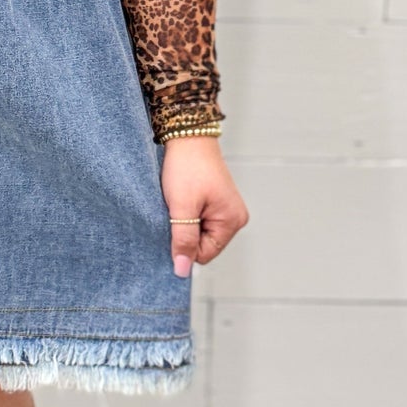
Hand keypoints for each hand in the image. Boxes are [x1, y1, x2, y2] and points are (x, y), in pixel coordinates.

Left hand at [161, 137, 247, 276]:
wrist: (187, 135)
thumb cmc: (187, 167)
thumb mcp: (181, 206)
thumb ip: (183, 240)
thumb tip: (182, 271)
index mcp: (232, 221)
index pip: (204, 255)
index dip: (184, 246)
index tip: (171, 225)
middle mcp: (235, 217)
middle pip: (203, 245)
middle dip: (185, 233)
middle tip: (175, 210)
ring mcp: (227, 209)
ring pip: (199, 232)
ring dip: (185, 222)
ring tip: (179, 202)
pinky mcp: (217, 202)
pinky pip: (199, 220)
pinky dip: (187, 213)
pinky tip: (182, 199)